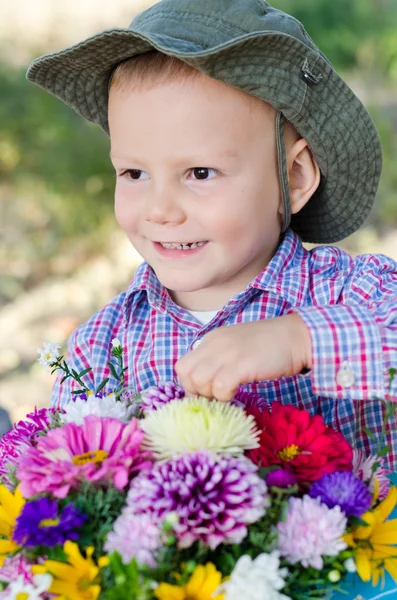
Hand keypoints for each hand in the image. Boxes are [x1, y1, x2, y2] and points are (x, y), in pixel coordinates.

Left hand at [174, 313, 311, 400]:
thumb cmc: (271, 346)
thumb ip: (219, 360)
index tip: (205, 394)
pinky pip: (220, 387)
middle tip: (214, 397)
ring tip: (227, 395)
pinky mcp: (241, 364)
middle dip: (195, 391)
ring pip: (199, 380)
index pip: (184, 365)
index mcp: (212, 339)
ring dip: (210, 395)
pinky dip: (224, 396)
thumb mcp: (236, 347)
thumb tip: (206, 386)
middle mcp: (215, 344)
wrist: (296, 336)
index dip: (190, 384)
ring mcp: (227, 353)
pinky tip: (237, 392)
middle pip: (186, 373)